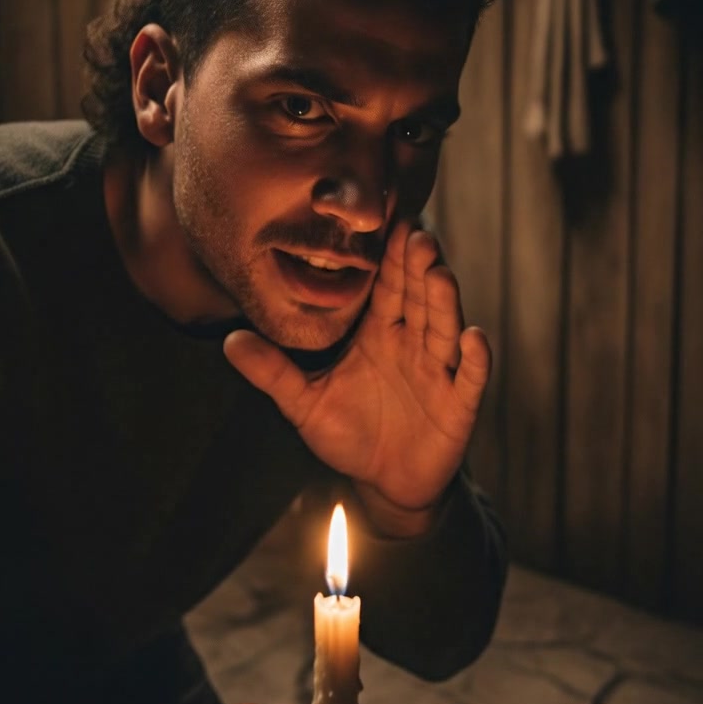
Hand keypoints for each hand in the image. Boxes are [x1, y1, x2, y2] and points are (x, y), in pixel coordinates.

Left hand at [223, 221, 490, 535]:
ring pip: (443, 327)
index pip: (386, 286)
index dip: (390, 256)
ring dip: (444, 300)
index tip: (389, 221)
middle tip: (416, 233)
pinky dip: (475, 358)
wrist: (386, 482)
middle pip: (418, 296)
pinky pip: (469, 377)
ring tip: (440, 273)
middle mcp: (412, 342)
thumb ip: (273, 372)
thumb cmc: (348, 433)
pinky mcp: (458, 404)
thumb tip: (228, 341)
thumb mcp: (305, 404)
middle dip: (419, 266)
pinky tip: (472, 337)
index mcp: (377, 332)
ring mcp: (439, 370)